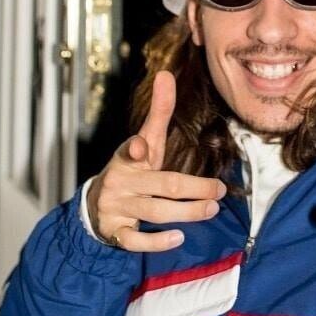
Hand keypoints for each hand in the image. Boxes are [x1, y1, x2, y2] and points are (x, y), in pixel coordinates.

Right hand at [86, 70, 226, 251]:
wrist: (97, 205)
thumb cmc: (132, 170)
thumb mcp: (144, 142)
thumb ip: (159, 112)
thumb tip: (166, 74)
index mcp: (129, 158)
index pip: (131, 150)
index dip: (135, 149)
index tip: (139, 148)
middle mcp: (122, 182)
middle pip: (161, 185)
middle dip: (193, 188)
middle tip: (218, 191)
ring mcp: (117, 208)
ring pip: (154, 213)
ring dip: (185, 213)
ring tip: (210, 210)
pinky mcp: (116, 232)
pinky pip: (134, 241)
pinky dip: (156, 242)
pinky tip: (178, 238)